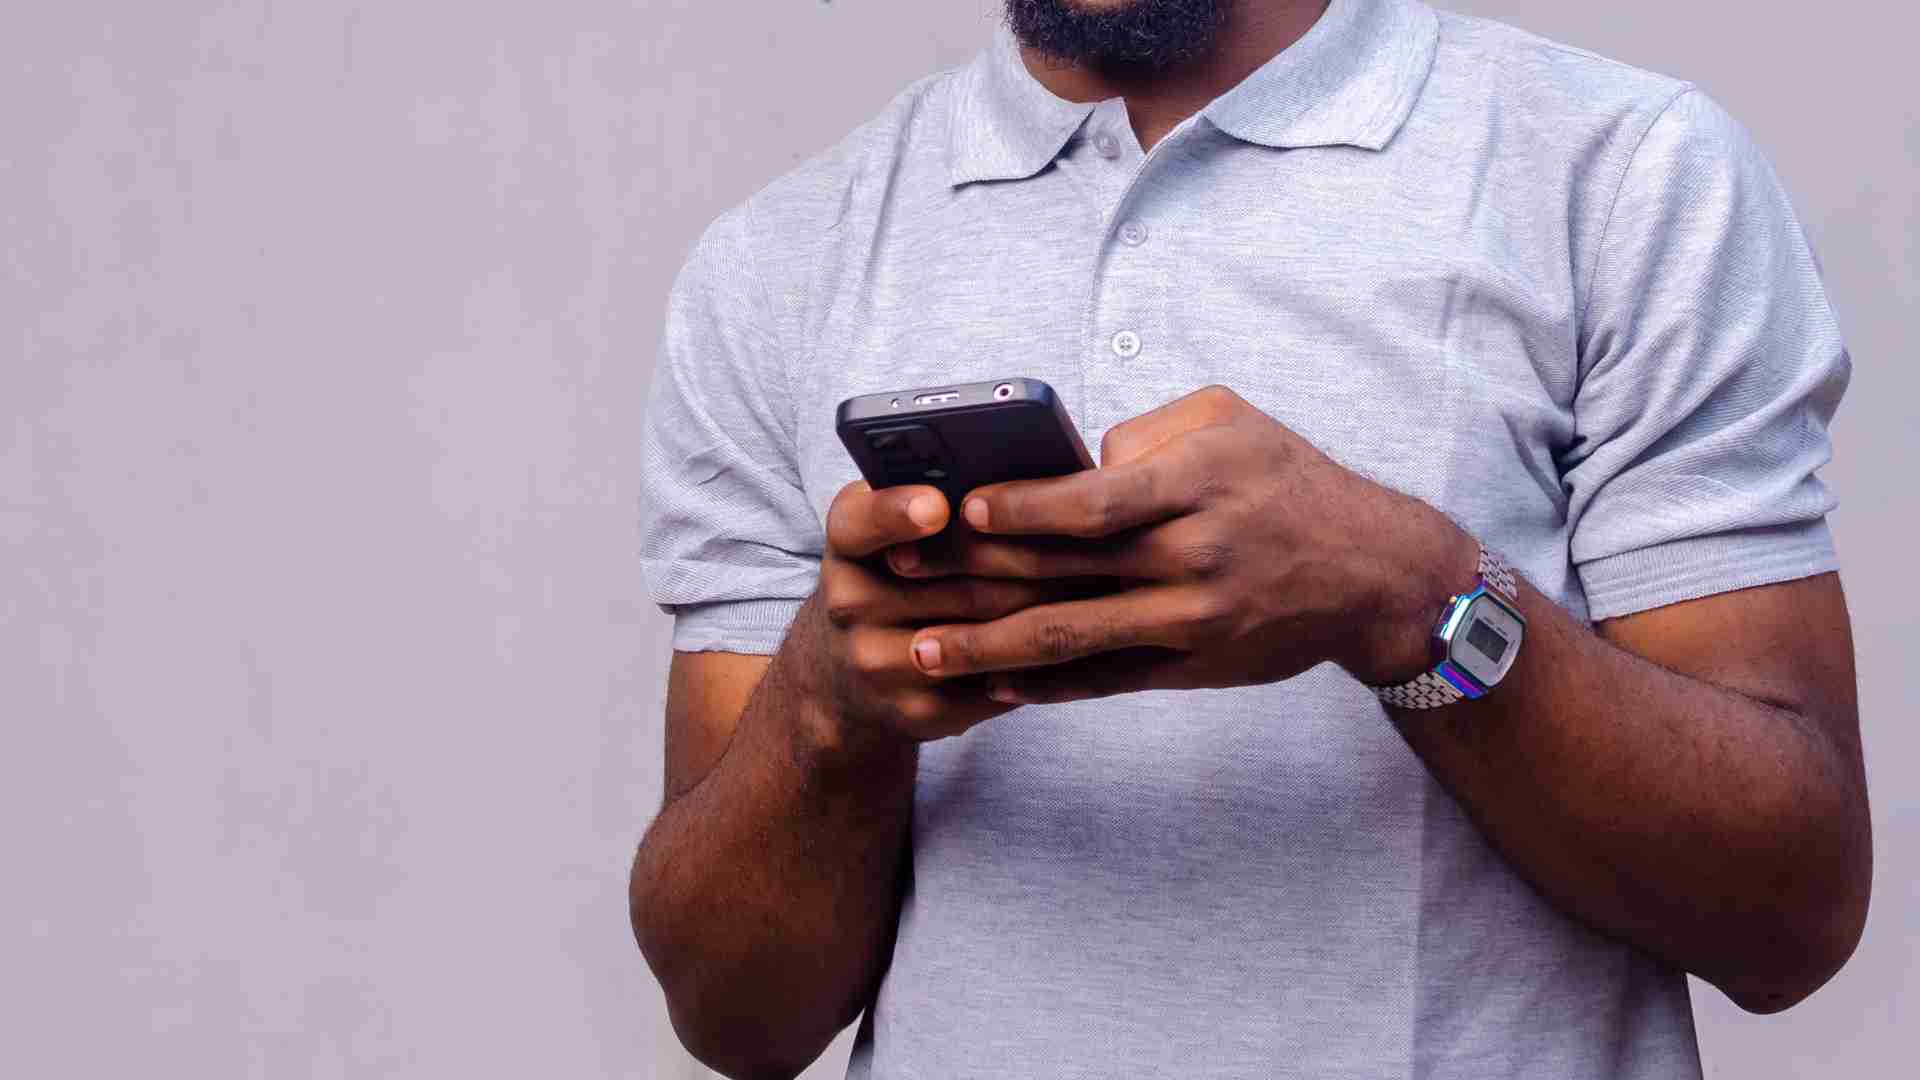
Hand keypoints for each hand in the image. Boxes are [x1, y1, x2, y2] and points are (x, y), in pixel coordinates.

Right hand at [786, 480, 1084, 747]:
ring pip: (984, 633)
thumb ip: (944, 496)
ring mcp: (875, 664)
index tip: (938, 505)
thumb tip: (1037, 473)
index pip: (863, 520)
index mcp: (847, 540)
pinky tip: (1086, 636)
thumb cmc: (901, 573)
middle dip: (1033, 559)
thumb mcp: (899, 527)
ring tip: (1110, 582)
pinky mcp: (914, 713)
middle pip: (953, 581)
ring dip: (1052, 608)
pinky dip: (1045, 660)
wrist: (847, 673)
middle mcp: (847, 602)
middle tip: (1100, 538)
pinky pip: (994, 684)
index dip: (899, 513)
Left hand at [885, 386, 1480, 703]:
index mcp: (1196, 488)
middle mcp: (1191, 559)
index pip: (1093, 503)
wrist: (1369, 575)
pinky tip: (986, 683)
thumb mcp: (1230, 422)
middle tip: (899, 578)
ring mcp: (1188, 621)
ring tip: (919, 651)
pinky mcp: (1189, 667)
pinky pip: (1102, 680)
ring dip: (986, 648)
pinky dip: (1040, 685)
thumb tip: (1071, 465)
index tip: (959, 508)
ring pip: (1070, 639)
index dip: (1020, 508)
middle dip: (971, 577)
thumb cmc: (1289, 481)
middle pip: (1063, 573)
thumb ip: (1146, 434)